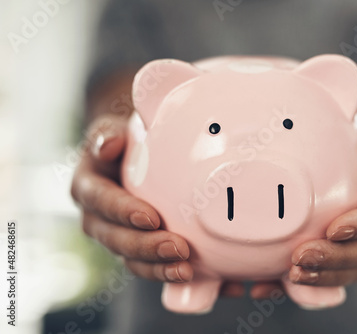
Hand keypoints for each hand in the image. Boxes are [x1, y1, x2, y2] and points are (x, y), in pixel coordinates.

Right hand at [71, 114, 193, 282]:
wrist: (133, 155)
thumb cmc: (125, 141)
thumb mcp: (112, 130)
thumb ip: (108, 136)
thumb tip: (109, 145)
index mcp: (88, 188)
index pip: (101, 201)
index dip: (123, 212)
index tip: (150, 217)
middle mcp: (98, 218)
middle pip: (116, 239)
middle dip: (146, 247)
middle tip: (178, 249)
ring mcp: (118, 237)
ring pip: (133, 260)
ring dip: (159, 268)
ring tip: (186, 270)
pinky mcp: (139, 250)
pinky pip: (152, 266)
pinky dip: (173, 273)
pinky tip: (199, 276)